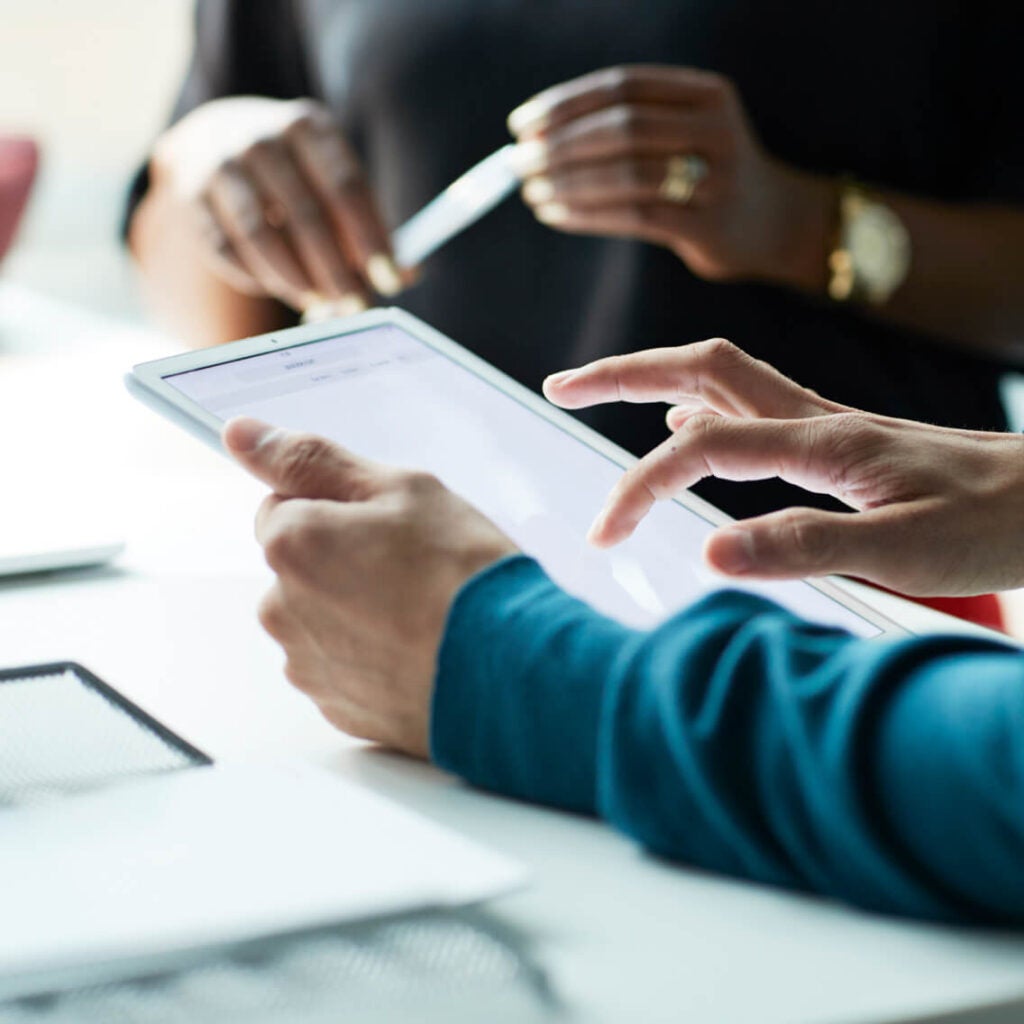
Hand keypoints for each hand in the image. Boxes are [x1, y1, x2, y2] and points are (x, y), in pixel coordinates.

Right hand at [151, 97, 408, 313]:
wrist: (216, 139)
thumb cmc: (297, 173)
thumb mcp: (335, 181)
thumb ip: (370, 226)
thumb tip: (407, 275)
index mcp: (309, 126)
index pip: (346, 186)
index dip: (370, 239)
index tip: (389, 280)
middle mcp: (261, 137)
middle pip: (305, 214)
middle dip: (335, 270)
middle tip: (355, 306)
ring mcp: (220, 163)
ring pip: (260, 235)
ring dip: (295, 279)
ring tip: (319, 303)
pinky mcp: (191, 195)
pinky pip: (226, 249)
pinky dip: (257, 277)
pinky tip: (279, 286)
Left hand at [223, 418, 517, 756]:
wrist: (509, 671)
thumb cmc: (462, 576)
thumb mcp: (400, 489)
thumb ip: (311, 459)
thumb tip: (241, 434)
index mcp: (291, 543)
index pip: (284, 505)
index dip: (338, 507)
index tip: (385, 523)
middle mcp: (281, 608)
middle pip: (300, 565)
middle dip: (343, 559)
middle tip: (411, 567)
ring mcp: (308, 664)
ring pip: (320, 617)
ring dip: (355, 610)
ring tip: (420, 612)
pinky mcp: (335, 707)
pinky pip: (343, 664)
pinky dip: (371, 655)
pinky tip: (417, 648)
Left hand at [508, 66, 830, 287]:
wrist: (773, 224)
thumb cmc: (706, 175)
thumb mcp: (684, 132)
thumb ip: (630, 124)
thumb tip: (538, 136)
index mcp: (706, 93)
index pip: (623, 86)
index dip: (566, 104)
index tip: (522, 124)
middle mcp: (716, 128)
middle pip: (622, 128)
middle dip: (560, 145)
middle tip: (518, 163)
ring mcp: (716, 179)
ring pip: (625, 174)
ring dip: (567, 183)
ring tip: (531, 191)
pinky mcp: (707, 226)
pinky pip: (633, 217)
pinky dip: (586, 214)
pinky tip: (555, 214)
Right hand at [544, 339, 1023, 595]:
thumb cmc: (993, 523)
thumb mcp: (905, 550)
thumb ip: (804, 546)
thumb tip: (708, 554)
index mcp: (821, 442)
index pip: (699, 447)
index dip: (639, 487)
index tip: (604, 536)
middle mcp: (815, 417)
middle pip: (697, 367)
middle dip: (620, 373)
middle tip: (559, 385)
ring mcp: (826, 423)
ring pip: (720, 377)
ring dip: (652, 377)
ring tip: (599, 392)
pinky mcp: (838, 439)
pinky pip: (750, 403)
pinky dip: (699, 404)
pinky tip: (687, 424)